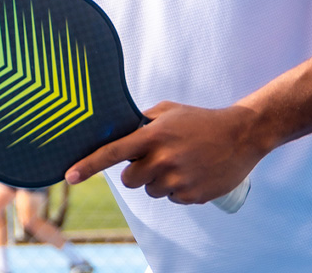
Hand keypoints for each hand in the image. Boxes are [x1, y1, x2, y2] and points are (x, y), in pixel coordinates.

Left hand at [65, 101, 262, 204]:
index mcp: (152, 136)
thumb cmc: (199, 120)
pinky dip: (178, 190)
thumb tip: (115, 130)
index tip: (69, 176)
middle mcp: (163, 160)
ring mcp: (179, 180)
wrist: (242, 134)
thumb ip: (140, 121)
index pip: (112, 153)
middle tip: (154, 159)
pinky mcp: (194, 195)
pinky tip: (193, 173)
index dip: (88, 165)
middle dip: (136, 173)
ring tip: (179, 163)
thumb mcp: (167, 111)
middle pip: (129, 180)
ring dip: (158, 181)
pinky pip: (172, 199)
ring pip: (150, 191)